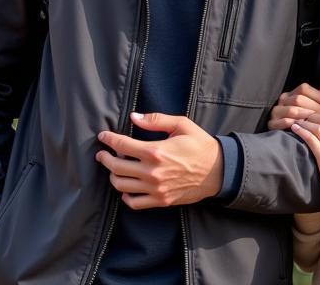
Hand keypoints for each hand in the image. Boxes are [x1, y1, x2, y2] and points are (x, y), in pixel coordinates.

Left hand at [96, 111, 223, 208]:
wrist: (217, 170)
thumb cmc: (200, 144)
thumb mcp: (182, 125)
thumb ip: (156, 120)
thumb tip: (134, 117)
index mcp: (156, 150)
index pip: (123, 144)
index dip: (109, 139)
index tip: (103, 136)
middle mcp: (152, 172)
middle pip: (117, 167)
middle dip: (105, 158)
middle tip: (102, 154)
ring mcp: (155, 189)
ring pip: (121, 186)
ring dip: (113, 176)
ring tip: (114, 168)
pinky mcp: (160, 200)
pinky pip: (134, 203)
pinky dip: (125, 196)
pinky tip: (126, 187)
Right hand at [268, 83, 319, 129]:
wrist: (284, 144)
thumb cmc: (302, 124)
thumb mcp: (311, 111)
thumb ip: (317, 100)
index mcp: (291, 94)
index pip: (304, 89)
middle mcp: (282, 100)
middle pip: (299, 99)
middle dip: (316, 107)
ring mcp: (276, 112)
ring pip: (292, 109)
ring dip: (306, 115)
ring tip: (318, 121)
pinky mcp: (271, 124)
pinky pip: (284, 122)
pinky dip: (296, 124)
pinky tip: (305, 128)